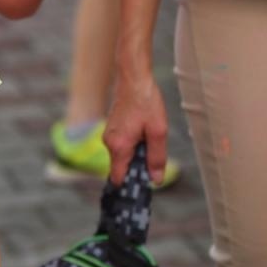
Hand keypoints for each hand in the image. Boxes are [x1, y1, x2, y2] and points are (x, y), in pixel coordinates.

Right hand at [103, 69, 167, 184]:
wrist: (134, 79)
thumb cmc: (147, 103)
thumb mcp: (158, 132)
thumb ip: (157, 158)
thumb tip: (155, 179)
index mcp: (119, 146)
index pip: (118, 178)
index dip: (130, 185)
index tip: (143, 187)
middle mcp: (109, 143)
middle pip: (122, 167)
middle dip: (138, 167)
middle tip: (156, 160)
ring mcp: (109, 135)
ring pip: (123, 156)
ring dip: (137, 155)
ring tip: (151, 140)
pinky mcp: (112, 129)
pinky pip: (122, 146)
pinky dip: (133, 146)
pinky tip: (145, 133)